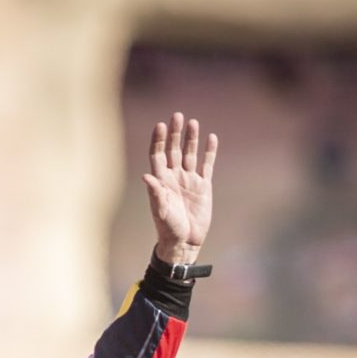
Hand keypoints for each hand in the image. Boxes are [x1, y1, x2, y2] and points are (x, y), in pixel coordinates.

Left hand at [141, 113, 216, 264]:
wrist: (185, 241)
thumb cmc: (168, 228)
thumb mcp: (160, 210)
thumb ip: (155, 193)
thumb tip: (145, 176)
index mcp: (161, 181)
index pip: (158, 155)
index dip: (159, 140)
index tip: (160, 125)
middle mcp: (174, 177)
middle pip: (173, 149)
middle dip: (175, 133)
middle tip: (177, 116)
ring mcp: (189, 180)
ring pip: (189, 153)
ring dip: (191, 139)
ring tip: (193, 122)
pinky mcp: (203, 186)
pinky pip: (206, 165)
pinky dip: (209, 152)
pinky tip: (211, 138)